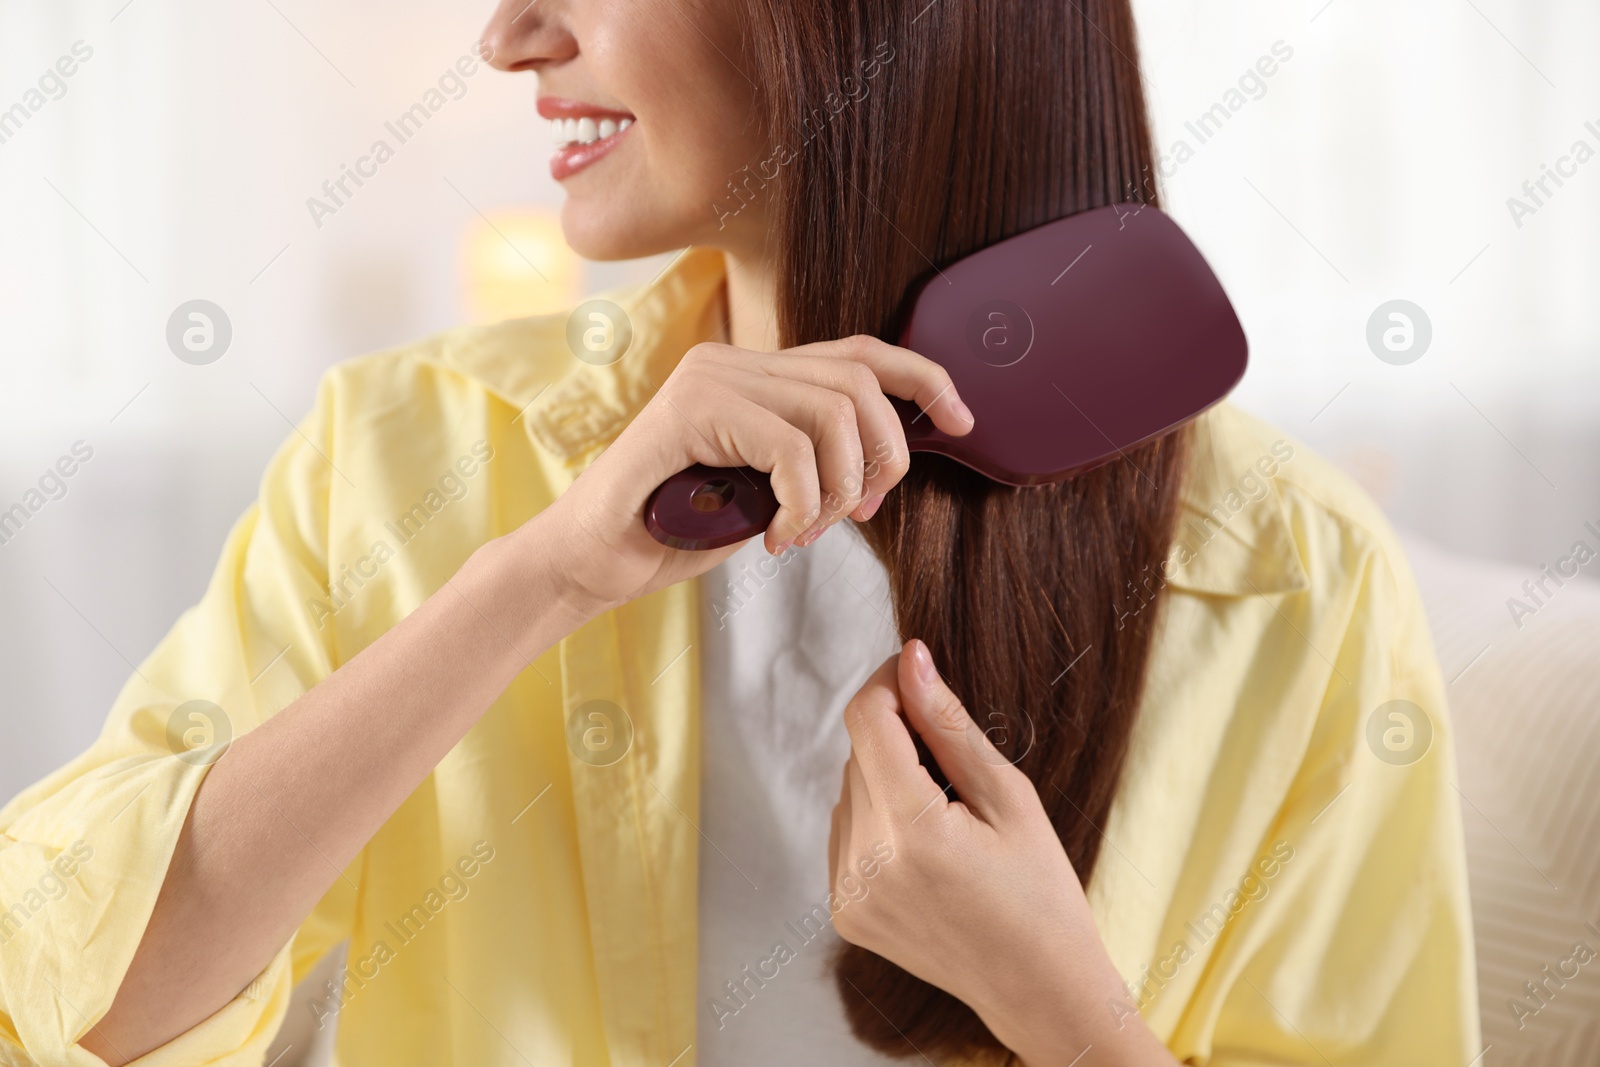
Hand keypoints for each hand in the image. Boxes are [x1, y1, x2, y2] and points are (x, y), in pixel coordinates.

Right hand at [530, 336, 973, 614]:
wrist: (592, 559)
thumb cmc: (674, 530)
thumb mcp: (765, 490)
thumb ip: (812, 462)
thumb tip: (886, 464)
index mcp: (754, 373)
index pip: (860, 352)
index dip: (924, 376)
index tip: (965, 420)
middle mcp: (734, 361)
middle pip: (859, 381)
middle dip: (885, 454)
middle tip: (860, 512)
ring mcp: (710, 379)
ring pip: (833, 413)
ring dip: (840, 488)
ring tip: (808, 529)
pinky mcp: (691, 411)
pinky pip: (790, 449)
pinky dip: (802, 504)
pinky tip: (775, 537)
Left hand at [828, 640, 1176, 1066]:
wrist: (1038, 989)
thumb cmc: (1041, 891)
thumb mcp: (1009, 797)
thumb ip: (949, 724)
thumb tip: (911, 659)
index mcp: (913, 829)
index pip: (867, 718)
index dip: (889, 682)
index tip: (917, 672)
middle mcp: (866, 862)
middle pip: (859, 753)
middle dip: (899, 739)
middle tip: (956, 768)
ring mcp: (848, 892)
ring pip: (850, 790)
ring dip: (887, 781)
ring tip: (947, 818)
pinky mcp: (843, 911)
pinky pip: (846, 832)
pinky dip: (877, 822)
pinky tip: (926, 848)